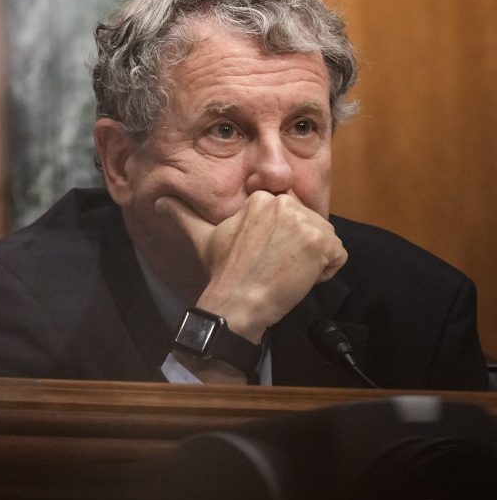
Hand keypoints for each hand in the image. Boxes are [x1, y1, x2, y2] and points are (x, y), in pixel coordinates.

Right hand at [156, 191, 346, 343]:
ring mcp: (305, 222)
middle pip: (312, 225)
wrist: (238, 300)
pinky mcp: (322, 243)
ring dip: (314, 261)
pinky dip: (326, 272)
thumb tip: (160, 202)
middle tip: (274, 266)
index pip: (292, 214)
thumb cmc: (223, 271)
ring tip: (286, 272)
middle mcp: (285, 204)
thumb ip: (182, 214)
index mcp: (262, 199)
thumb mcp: (201, 236)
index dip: (283, 239)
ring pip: (327, 240)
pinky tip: (300, 279)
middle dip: (300, 248)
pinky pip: (339, 256)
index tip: (265, 256)